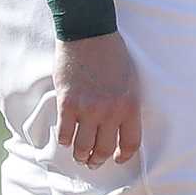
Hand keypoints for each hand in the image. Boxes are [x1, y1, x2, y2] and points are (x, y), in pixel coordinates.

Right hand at [54, 31, 141, 168]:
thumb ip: (125, 105)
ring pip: (82, 147)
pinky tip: (66, 136)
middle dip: (97, 160)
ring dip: (79, 155)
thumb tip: (118, 127)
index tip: (116, 158)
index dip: (123, 156)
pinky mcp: (67, 104)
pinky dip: (64, 139)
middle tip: (92, 161)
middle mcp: (110, 111)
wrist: (89, 33)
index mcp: (130, 105)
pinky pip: (64, 134)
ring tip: (79, 154)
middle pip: (104, 150)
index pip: (131, 143)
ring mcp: (88, 109)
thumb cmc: (112, 54)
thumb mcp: (130, 80)